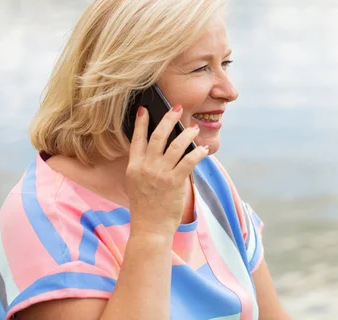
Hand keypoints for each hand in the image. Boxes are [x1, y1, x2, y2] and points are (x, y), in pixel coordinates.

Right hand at [125, 104, 208, 237]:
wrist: (149, 228)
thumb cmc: (145, 207)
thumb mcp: (136, 184)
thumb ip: (144, 167)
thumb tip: (162, 150)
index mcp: (134, 167)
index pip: (137, 139)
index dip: (141, 123)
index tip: (145, 109)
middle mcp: (146, 167)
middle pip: (158, 136)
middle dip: (168, 119)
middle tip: (177, 108)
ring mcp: (160, 174)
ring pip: (176, 145)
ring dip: (187, 134)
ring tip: (194, 128)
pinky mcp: (174, 182)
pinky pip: (189, 161)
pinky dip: (197, 153)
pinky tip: (203, 149)